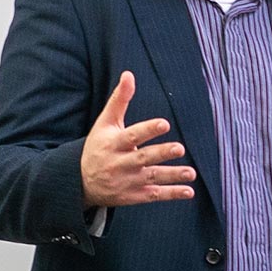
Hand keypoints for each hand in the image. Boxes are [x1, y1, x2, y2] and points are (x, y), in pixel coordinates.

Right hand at [81, 71, 195, 207]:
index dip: (148, 130)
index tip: (164, 124)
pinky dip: (171, 194)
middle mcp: (120, 163)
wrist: (80, 182)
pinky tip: (188, 191)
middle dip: (161, 153)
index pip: (132, 136)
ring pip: (151, 178)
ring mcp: (127, 181)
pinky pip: (153, 195)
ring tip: (191, 173)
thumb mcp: (104, 123)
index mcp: (113, 143)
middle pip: (143, 157)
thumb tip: (129, 74)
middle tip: (180, 148)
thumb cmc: (98, 146)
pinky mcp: (133, 196)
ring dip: (172, 176)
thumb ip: (119, 100)